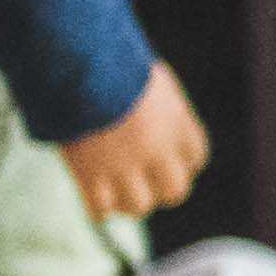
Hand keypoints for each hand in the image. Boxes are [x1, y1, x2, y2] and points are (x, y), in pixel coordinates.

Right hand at [61, 66, 209, 221]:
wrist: (79, 70)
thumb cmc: (113, 64)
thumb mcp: (149, 78)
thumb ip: (157, 103)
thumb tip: (150, 110)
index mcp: (178, 125)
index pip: (196, 158)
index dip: (181, 161)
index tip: (166, 158)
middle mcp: (158, 152)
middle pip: (175, 191)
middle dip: (161, 190)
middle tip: (143, 182)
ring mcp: (124, 168)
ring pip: (139, 207)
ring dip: (128, 202)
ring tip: (116, 191)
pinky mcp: (90, 177)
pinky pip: (100, 211)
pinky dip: (97, 208)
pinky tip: (93, 196)